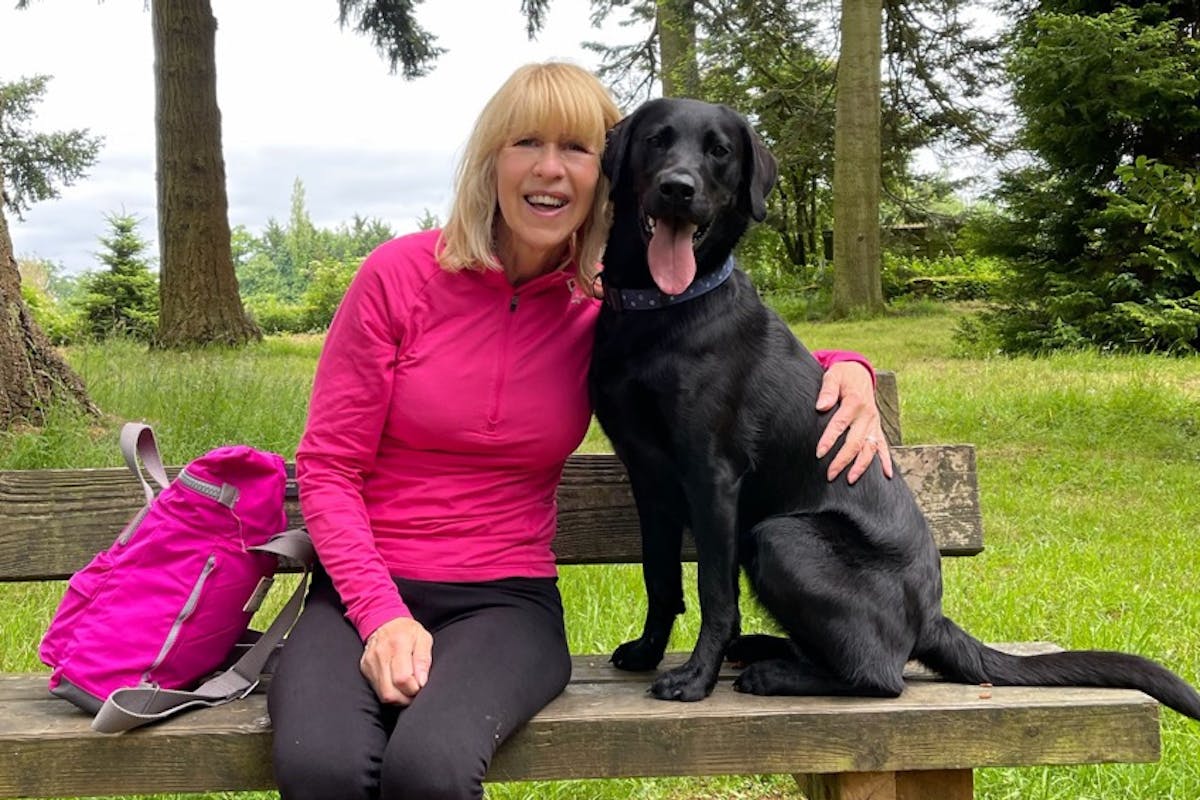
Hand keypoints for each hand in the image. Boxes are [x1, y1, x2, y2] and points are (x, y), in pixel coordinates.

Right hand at [359, 616, 432, 705]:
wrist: (384, 622)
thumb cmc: (407, 631)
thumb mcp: (424, 638)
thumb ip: (424, 659)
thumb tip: (422, 681)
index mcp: (398, 644)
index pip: (402, 679)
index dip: (414, 689)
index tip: (421, 686)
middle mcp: (380, 655)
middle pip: (390, 692)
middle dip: (406, 698)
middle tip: (414, 691)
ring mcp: (370, 663)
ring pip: (383, 695)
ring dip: (398, 698)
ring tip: (407, 689)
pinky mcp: (365, 669)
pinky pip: (377, 690)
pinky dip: (390, 692)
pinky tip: (397, 686)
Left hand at [814, 361, 892, 483]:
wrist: (860, 372)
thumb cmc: (843, 375)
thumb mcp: (833, 375)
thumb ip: (827, 390)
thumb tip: (821, 406)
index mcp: (854, 402)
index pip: (840, 424)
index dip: (829, 439)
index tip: (819, 453)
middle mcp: (867, 415)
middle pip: (855, 442)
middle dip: (842, 460)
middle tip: (830, 474)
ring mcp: (874, 423)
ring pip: (870, 448)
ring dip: (861, 465)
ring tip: (850, 480)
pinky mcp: (877, 428)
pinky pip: (883, 446)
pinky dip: (886, 460)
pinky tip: (887, 475)